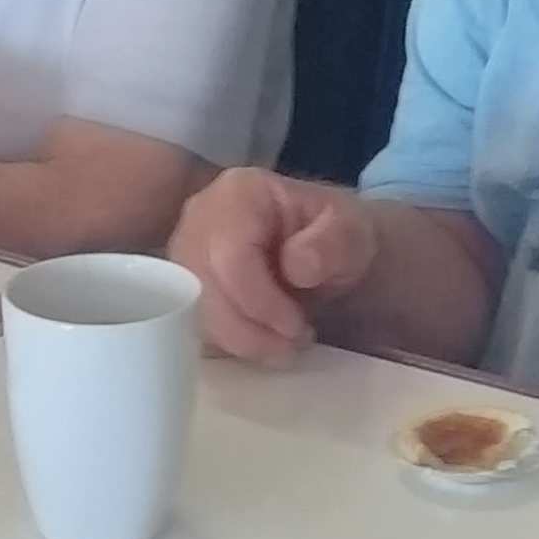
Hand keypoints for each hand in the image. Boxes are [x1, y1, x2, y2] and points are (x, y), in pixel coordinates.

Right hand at [171, 169, 380, 359]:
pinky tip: (264, 342)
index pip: (231, 255)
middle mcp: (200, 217)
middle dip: (249, 329)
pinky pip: (194, 324)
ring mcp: (186, 251)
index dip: (260, 301)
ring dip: (240, 340)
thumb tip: (296, 265)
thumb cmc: (337, 236)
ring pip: (193, 310)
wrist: (328, 251)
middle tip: (292, 346)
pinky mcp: (185, 285)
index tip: (297, 326)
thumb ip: (333, 243)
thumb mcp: (353, 232)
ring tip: (285, 346)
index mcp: (240, 192)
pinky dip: (230, 342)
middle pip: (203, 286)